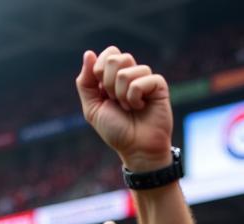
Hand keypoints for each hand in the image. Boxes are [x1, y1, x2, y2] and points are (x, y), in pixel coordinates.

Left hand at [76, 47, 172, 171]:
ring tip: (128, 108)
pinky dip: (135, 97)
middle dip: (109, 84)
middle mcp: (131, 74)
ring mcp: (145, 78)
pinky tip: (140, 108)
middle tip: (116, 102)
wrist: (136, 149)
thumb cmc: (116, 131)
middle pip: (115, 58)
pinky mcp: (158, 85)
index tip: (104, 93)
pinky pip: (142, 80)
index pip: (108, 54)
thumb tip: (88, 53)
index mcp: (115, 76)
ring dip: (122, 95)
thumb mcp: (92, 109)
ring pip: (127, 71)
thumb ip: (85, 83)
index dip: (100, 72)